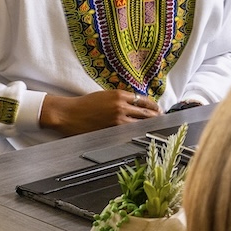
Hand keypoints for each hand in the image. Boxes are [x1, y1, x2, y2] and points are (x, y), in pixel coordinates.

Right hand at [37, 90, 159, 136]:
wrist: (69, 113)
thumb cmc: (85, 104)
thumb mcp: (104, 95)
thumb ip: (120, 99)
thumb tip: (135, 105)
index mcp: (119, 95)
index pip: (143, 100)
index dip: (153, 106)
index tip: (158, 109)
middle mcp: (121, 106)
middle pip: (146, 113)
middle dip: (155, 117)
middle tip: (161, 120)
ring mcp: (117, 120)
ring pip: (140, 124)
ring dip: (149, 127)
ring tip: (155, 129)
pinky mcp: (112, 131)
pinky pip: (129, 133)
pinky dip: (136, 133)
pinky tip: (141, 135)